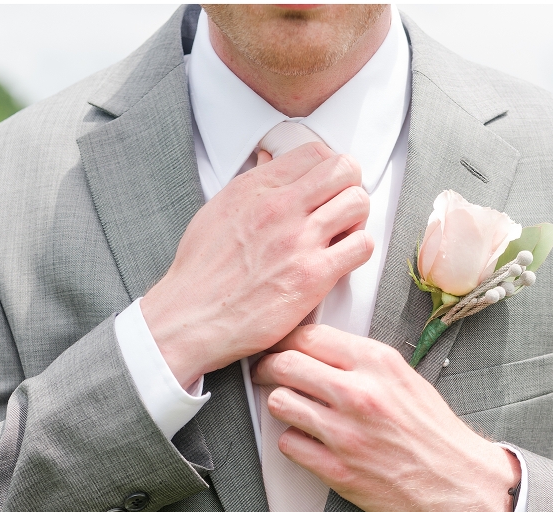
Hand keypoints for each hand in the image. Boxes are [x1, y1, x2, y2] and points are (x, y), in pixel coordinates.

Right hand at [140, 142, 372, 387]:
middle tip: (339, 210)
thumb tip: (270, 162)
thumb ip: (251, 186)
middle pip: (344, 170)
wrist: (192, 318)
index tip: (325, 188)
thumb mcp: (218, 211)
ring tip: (342, 236)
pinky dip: (358, 249)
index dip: (328, 168)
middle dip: (349, 187)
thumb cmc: (202, 273)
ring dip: (357, 218)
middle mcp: (280, 207)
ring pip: (358, 203)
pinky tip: (341, 261)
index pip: (315, 152)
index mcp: (256, 187)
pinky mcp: (313, 276)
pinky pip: (361, 245)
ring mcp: (299, 240)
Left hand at [252, 325, 520, 511]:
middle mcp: (360, 394)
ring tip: (295, 410)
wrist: (459, 480)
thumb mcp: (404, 378)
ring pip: (280, 403)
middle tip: (267, 374)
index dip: (285, 340)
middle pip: (285, 365)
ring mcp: (347, 434)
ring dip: (281, 406)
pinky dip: (294, 442)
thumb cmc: (431, 431)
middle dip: (269, 368)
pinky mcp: (338, 470)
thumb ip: (361, 362)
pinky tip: (310, 442)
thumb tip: (316, 349)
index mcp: (378, 363)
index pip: (309, 336)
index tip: (279, 347)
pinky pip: (289, 444)